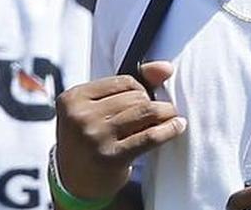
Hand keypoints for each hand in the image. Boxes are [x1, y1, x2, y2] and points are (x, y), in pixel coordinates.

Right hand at [54, 61, 185, 200]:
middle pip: (136, 96)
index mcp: (73, 98)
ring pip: (145, 112)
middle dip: (152, 103)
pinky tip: (177, 126)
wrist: (75, 181)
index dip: (141, 89)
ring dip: (165, 112)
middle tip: (157, 113)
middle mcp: (80, 117)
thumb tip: (166, 68)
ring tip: (171, 115)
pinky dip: (169, 129)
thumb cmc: (91, 136)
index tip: (143, 100)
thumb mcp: (99, 107)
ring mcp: (94, 137)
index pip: (125, 81)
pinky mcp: (111, 157)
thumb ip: (133, 82)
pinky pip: (150, 136)